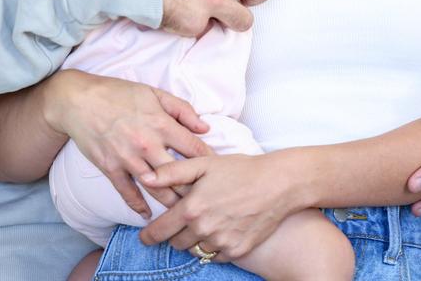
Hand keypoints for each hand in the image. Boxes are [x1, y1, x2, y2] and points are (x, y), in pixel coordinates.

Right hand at [46, 70, 212, 217]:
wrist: (80, 100)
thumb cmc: (119, 93)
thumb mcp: (154, 93)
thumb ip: (181, 109)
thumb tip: (204, 128)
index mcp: (161, 123)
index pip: (193, 148)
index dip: (209, 161)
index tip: (217, 172)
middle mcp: (147, 144)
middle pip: (178, 175)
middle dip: (193, 188)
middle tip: (205, 199)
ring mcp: (128, 158)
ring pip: (156, 188)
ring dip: (170, 202)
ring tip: (183, 213)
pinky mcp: (110, 168)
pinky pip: (127, 193)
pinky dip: (138, 205)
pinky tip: (147, 214)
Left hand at [138, 152, 295, 260]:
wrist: (276, 184)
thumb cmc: (239, 169)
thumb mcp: (204, 164)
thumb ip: (171, 173)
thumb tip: (145, 179)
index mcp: (192, 208)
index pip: (160, 230)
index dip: (149, 236)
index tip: (145, 238)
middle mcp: (204, 229)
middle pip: (176, 243)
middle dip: (174, 234)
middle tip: (182, 222)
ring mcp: (221, 242)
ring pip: (196, 250)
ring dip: (195, 240)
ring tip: (205, 222)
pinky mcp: (236, 251)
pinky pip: (215, 255)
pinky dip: (213, 246)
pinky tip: (221, 229)